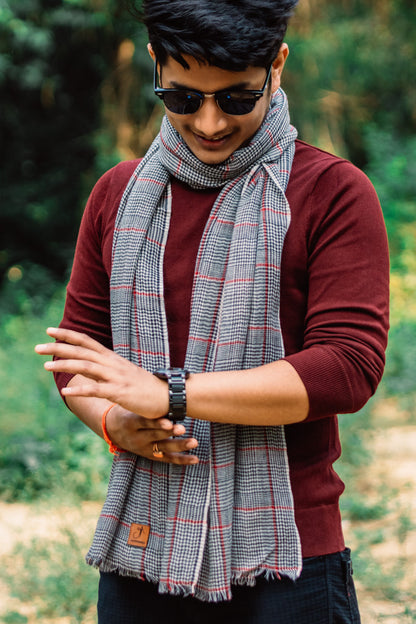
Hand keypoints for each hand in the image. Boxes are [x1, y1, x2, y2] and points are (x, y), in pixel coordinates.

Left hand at [35, 327, 168, 419]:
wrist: (168, 395)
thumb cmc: (145, 386)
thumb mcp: (123, 372)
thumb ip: (105, 368)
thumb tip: (87, 367)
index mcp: (111, 358)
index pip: (86, 341)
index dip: (67, 335)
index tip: (49, 330)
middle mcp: (112, 363)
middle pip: (81, 351)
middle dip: (58, 348)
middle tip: (37, 347)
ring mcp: (116, 377)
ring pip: (86, 366)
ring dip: (65, 365)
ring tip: (45, 366)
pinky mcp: (120, 392)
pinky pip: (96, 389)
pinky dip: (80, 389)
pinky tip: (66, 393)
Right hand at [107, 405, 198, 464]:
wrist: (111, 428)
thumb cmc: (126, 411)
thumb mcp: (129, 406)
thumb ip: (144, 404)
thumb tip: (163, 389)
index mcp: (130, 423)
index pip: (144, 423)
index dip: (156, 423)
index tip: (169, 422)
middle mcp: (136, 438)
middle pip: (155, 436)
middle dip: (169, 433)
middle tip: (182, 428)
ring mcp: (143, 448)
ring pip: (163, 448)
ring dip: (179, 445)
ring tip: (193, 441)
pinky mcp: (150, 455)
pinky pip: (167, 459)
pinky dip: (181, 460)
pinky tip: (195, 458)